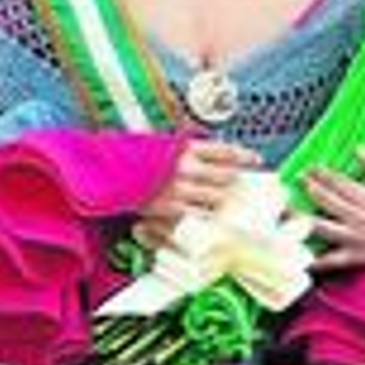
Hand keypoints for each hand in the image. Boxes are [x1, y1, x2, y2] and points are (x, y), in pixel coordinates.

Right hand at [136, 139, 260, 245]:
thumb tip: (213, 158)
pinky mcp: (170, 209)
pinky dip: (208, 219)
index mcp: (186, 148)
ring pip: (216, 198)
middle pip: (226, 176)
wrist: (108, 171)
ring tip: (230, 205)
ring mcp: (179, 190)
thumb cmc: (135, 157)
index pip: (225, 151)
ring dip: (226, 202)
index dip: (244, 156)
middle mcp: (187, 168)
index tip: (255, 160)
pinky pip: (198, 216)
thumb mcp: (164, 145)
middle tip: (243, 187)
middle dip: (237, 183)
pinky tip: (212, 220)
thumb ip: (188, 152)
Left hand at [307, 147, 364, 274]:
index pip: (339, 182)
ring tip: (286, 212)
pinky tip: (299, 256)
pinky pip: (332, 260)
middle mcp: (359, 217)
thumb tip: (359, 148)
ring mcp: (356, 238)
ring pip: (322, 227)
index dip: (322, 173)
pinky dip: (315, 260)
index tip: (310, 167)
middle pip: (327, 201)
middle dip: (309, 188)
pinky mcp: (357, 257)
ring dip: (302, 219)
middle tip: (295, 181)